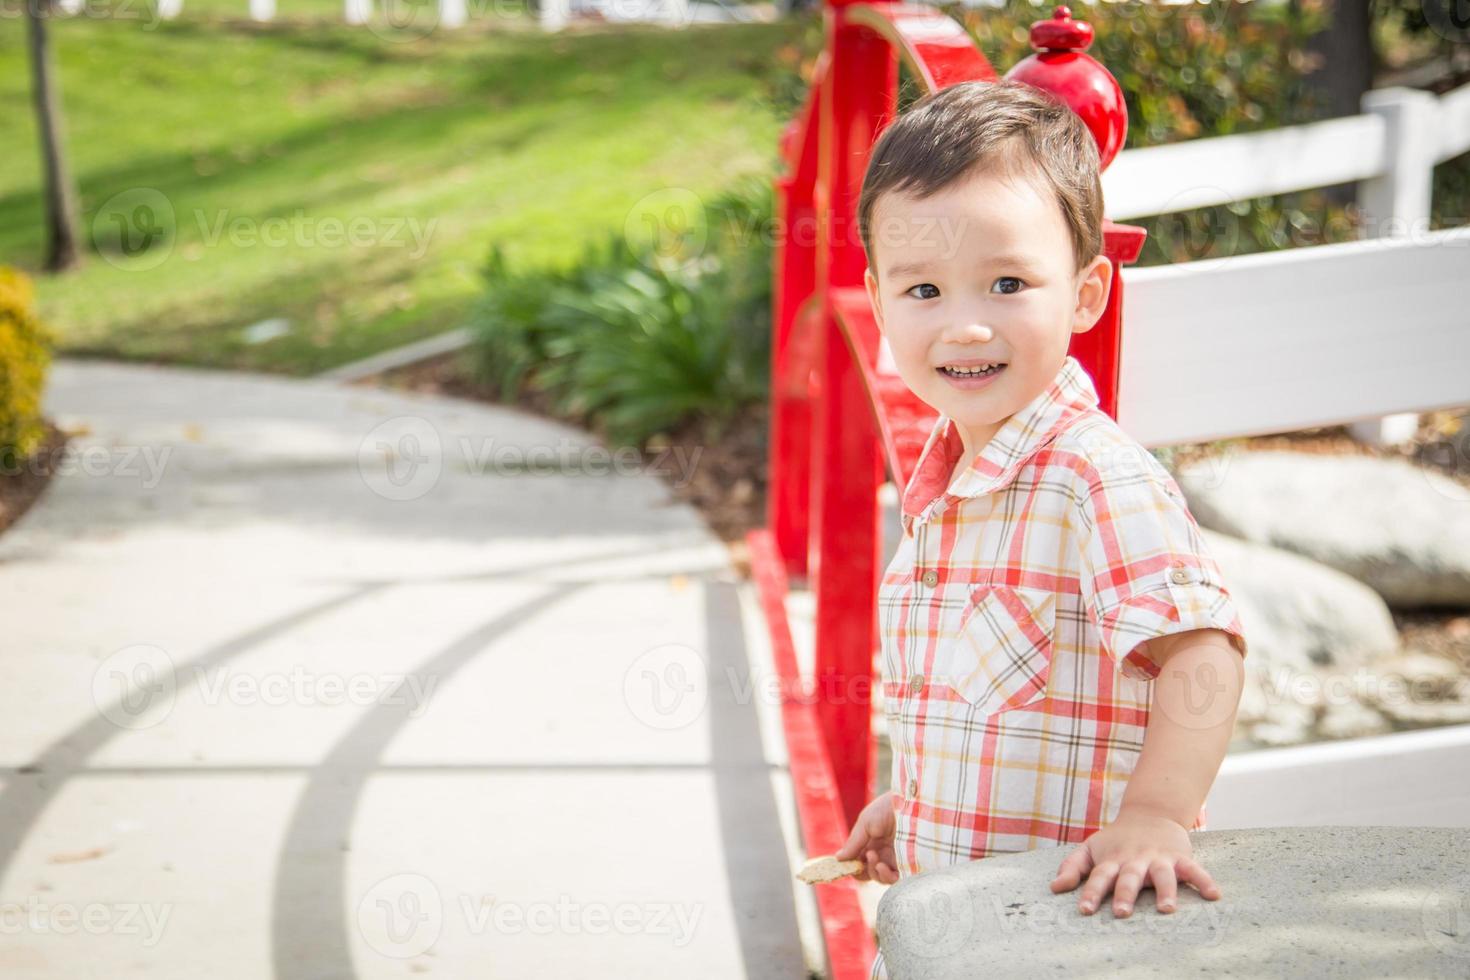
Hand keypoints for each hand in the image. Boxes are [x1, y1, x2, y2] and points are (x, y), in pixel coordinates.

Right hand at [835, 791, 899, 883]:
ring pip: (879, 878)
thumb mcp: (865, 823)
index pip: (859, 861)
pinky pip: (893, 880)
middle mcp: (884, 853)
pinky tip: (881, 866)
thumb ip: (853, 843)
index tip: (845, 864)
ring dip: (872, 871)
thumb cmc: (887, 809)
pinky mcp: (907, 865)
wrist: (911, 804)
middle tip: (865, 855)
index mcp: (872, 842)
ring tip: (873, 856)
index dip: (851, 865)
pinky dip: (884, 876)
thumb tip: (838, 859)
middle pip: (868, 872)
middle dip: (862, 869)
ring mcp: (896, 860)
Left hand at [1048, 808, 1221, 916]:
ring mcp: (1158, 858)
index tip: (1085, 910)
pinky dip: (1204, 881)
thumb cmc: (1116, 840)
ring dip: (1165, 891)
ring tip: (1166, 909)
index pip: (1099, 877)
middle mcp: (1135, 860)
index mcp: (1112, 860)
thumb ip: (1072, 867)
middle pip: (1129, 878)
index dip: (1091, 893)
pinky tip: (1214, 895)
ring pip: (1162, 875)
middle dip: (1125, 894)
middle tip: (1121, 912)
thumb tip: (1054, 888)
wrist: (1150, 813)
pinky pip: (1193, 870)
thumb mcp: (1091, 848)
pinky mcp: (1179, 857)